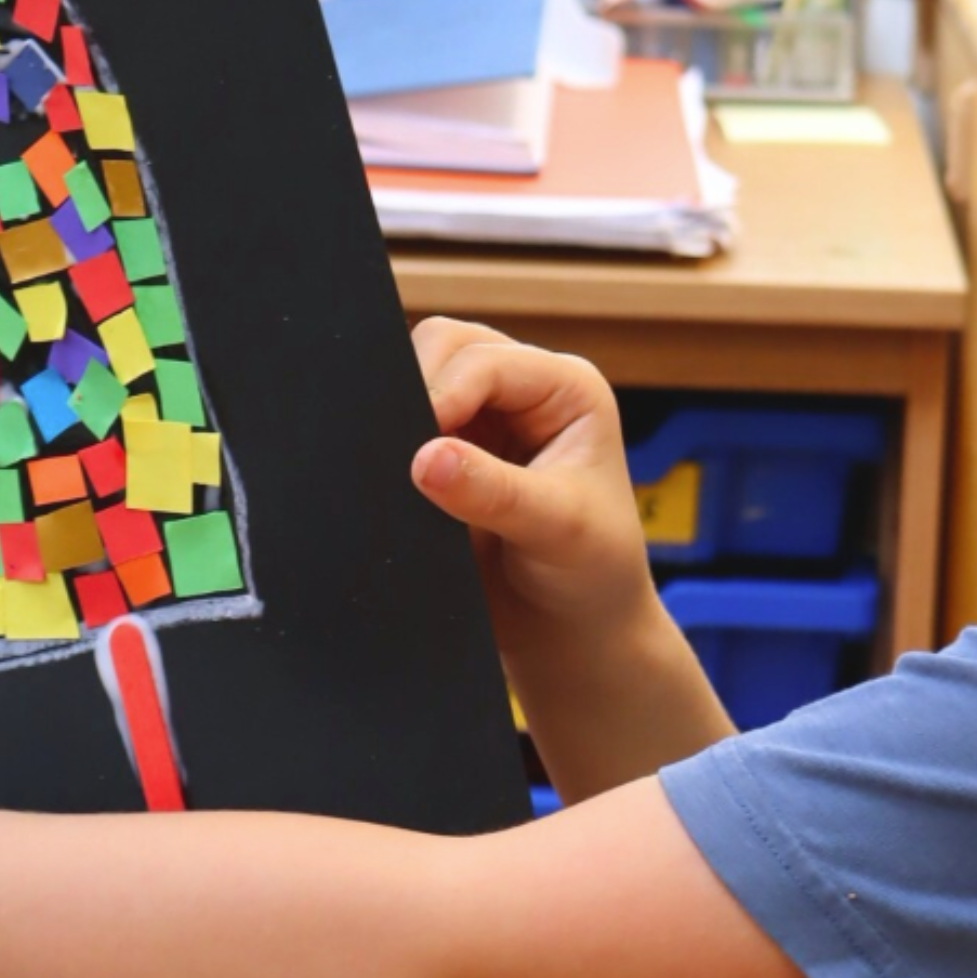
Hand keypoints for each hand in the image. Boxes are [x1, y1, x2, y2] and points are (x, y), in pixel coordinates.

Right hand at [409, 318, 654, 648]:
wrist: (573, 629)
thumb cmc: (593, 573)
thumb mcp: (557, 529)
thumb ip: (493, 492)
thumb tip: (426, 460)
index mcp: (567, 389)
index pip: (488, 361)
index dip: (443, 394)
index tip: (416, 454)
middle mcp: (525, 389)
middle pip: (444, 347)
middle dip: (415, 391)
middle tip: (399, 458)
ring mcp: (482, 416)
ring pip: (414, 376)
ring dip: (397, 414)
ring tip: (392, 469)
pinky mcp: (446, 450)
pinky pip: (399, 424)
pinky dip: (387, 442)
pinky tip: (383, 479)